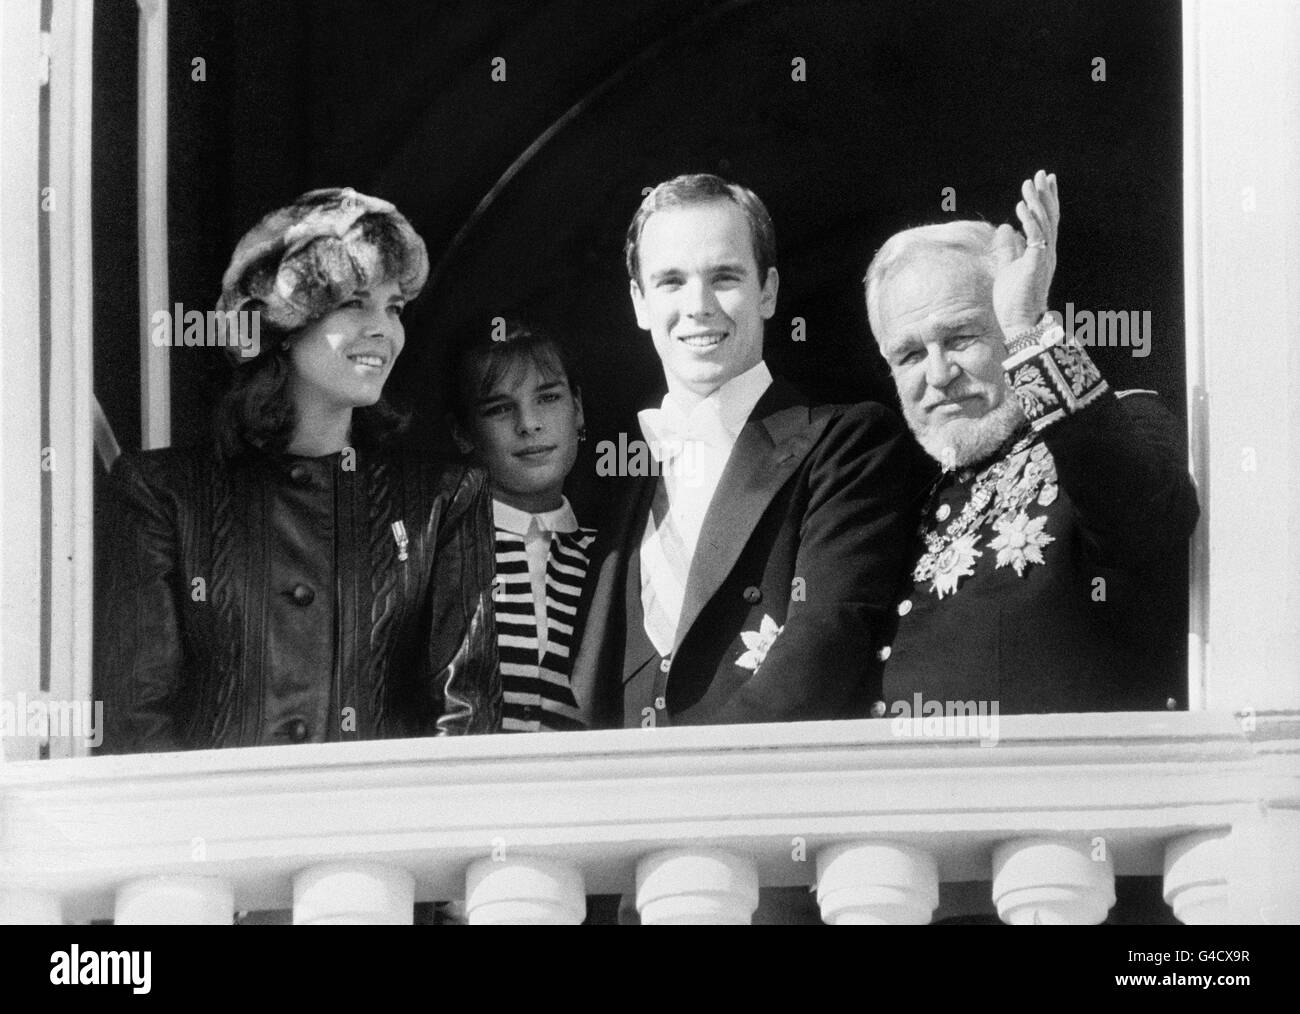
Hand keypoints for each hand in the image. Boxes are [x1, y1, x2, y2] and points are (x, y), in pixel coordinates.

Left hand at [991, 170, 1058, 336]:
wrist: (1019, 323)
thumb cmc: (1014, 300)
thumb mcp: (1008, 267)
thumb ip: (1008, 248)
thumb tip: (1005, 229)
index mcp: (1042, 253)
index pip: (1046, 221)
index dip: (1046, 201)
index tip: (1044, 182)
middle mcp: (1047, 253)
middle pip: (1050, 217)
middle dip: (1046, 195)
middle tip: (1042, 174)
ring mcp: (1044, 258)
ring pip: (1044, 223)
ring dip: (1036, 202)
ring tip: (1029, 183)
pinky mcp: (1036, 264)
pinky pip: (1035, 237)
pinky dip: (1030, 220)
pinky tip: (1022, 206)